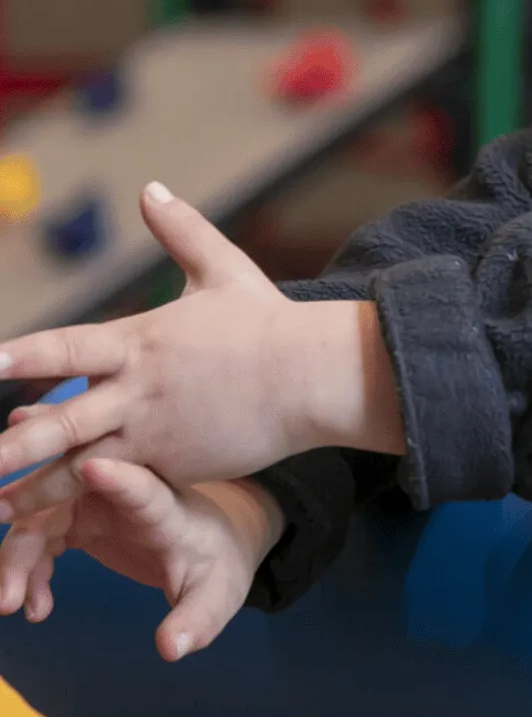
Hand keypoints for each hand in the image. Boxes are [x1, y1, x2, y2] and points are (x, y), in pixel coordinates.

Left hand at [0, 183, 400, 521]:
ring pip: (82, 466)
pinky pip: (123, 486)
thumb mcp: (225, 271)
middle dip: (12, 444)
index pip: (66, 347)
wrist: (316, 378)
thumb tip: (151, 190)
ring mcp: (157, 433)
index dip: (21, 356)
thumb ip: (181, 232)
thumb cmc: (271, 324)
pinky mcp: (178, 465)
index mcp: (142, 342)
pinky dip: (86, 504)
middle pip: (61, 420)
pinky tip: (55, 527)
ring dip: (34, 489)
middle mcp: (140, 391)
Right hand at [0, 459, 283, 659]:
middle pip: (64, 504)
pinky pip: (36, 538)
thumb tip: (172, 650)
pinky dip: (25, 571)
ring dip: (14, 561)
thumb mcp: (216, 597)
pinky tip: (35, 608)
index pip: (144, 489)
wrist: (211, 547)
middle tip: (6, 599)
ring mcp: (95, 504)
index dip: (121, 478)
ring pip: (37, 520)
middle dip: (25, 544)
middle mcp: (122, 496)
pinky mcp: (79, 519)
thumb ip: (197, 621)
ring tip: (11, 607)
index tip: (92, 468)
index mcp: (165, 510)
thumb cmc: (214, 566)